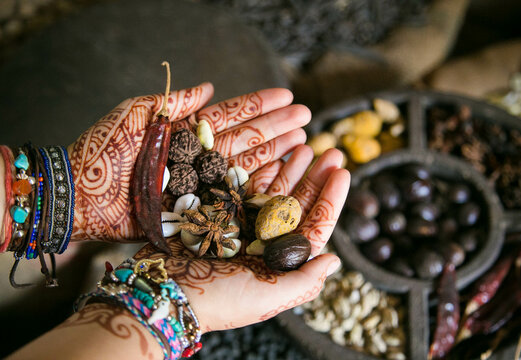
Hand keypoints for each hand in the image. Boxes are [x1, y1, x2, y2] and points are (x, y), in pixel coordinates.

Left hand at [67, 84, 309, 241]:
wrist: (80, 194)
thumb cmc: (102, 150)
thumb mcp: (135, 114)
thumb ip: (173, 102)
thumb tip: (209, 87)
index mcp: (185, 132)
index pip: (230, 116)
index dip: (258, 106)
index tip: (285, 96)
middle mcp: (198, 158)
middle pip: (246, 140)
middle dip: (276, 127)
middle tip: (306, 117)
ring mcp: (200, 184)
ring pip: (245, 167)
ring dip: (275, 153)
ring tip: (303, 140)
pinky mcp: (197, 210)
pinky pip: (233, 198)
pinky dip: (258, 187)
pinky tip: (282, 175)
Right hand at [133, 148, 349, 331]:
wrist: (165, 291)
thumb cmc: (218, 302)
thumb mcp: (267, 298)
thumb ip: (303, 280)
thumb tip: (335, 259)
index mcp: (279, 261)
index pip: (313, 226)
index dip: (330, 199)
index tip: (343, 172)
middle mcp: (264, 241)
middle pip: (297, 204)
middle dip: (314, 178)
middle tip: (331, 151)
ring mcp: (242, 224)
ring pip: (273, 191)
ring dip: (290, 168)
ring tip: (305, 144)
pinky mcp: (219, 211)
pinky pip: (244, 186)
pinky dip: (259, 169)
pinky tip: (273, 152)